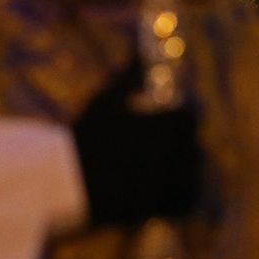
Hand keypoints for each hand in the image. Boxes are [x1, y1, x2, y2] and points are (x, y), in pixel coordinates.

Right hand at [71, 64, 202, 226]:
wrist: (66, 182)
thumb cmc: (84, 136)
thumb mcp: (105, 101)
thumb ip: (128, 76)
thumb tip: (138, 51)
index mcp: (168, 123)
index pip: (189, 117)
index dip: (175, 119)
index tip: (160, 125)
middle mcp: (177, 151)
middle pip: (193, 147)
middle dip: (177, 148)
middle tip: (152, 153)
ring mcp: (172, 181)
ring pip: (191, 175)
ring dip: (179, 174)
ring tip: (153, 175)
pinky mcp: (163, 206)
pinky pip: (186, 203)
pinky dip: (178, 200)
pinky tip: (158, 196)